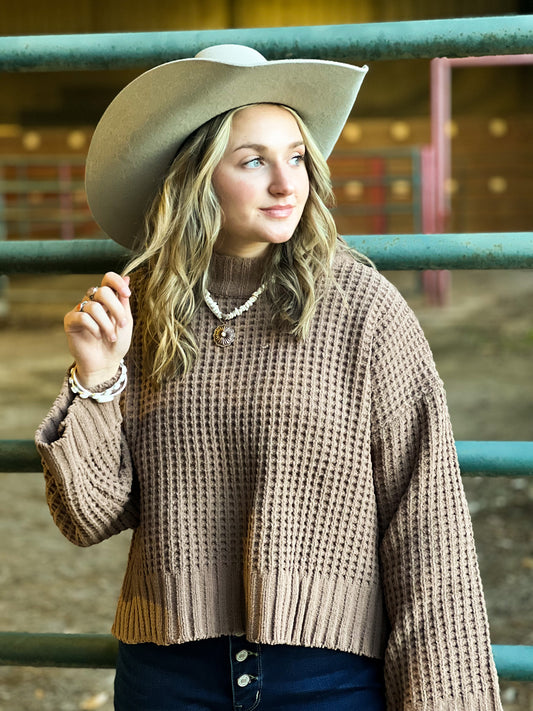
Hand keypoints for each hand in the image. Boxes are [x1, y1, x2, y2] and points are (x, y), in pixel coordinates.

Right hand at [64, 272, 132, 387]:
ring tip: (111, 337)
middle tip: (122, 324)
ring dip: (107, 324)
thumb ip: (124, 301)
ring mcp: (80, 310)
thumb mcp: (125, 321)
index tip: (127, 294)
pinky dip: (94, 328)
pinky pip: (82, 317)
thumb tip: (127, 277)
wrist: (105, 363)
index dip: (117, 282)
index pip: (108, 278)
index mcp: (107, 299)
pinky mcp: (71, 321)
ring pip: (94, 306)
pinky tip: (96, 337)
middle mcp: (93, 301)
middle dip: (116, 309)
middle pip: (102, 291)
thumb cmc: (117, 343)